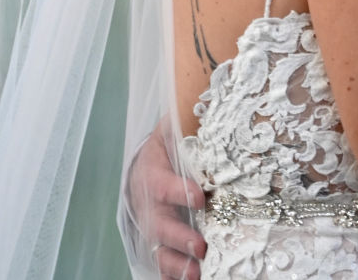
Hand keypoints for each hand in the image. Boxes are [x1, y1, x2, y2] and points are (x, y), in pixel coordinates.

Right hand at [127, 131, 206, 279]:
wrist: (144, 167)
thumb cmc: (166, 147)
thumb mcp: (171, 129)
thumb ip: (184, 119)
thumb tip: (212, 95)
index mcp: (153, 174)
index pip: (163, 183)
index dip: (179, 190)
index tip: (200, 196)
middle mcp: (149, 205)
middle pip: (159, 225)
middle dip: (179, 238)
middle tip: (200, 247)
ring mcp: (152, 226)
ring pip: (159, 249)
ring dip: (176, 264)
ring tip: (196, 274)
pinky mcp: (160, 242)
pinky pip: (163, 263)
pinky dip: (172, 276)